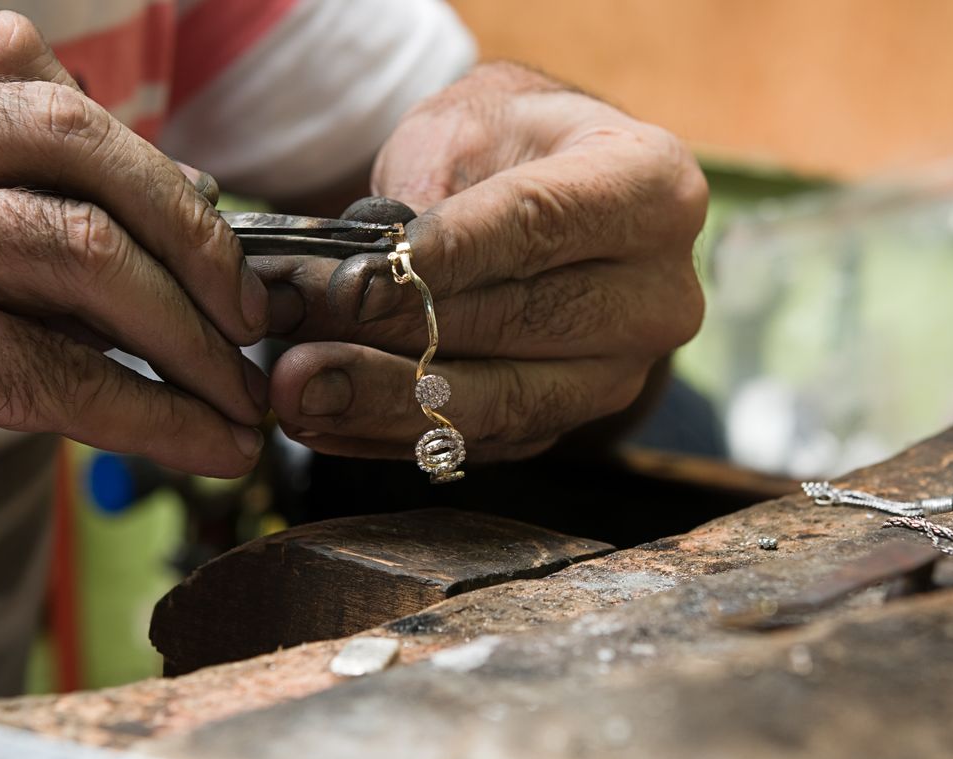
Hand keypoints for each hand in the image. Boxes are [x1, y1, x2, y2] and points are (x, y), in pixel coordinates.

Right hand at [0, 12, 267, 579]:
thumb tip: (136, 230)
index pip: (11, 65)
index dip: (128, 142)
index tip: (194, 216)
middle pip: (71, 139)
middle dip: (191, 226)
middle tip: (247, 307)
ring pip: (83, 253)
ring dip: (191, 332)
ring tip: (238, 390)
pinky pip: (58, 368)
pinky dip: (155, 413)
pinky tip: (203, 442)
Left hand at [261, 62, 705, 462]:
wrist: (546, 193)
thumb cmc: (508, 144)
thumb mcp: (471, 121)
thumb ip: (432, 180)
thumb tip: (374, 270)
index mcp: (652, 192)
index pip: (539, 226)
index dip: (445, 257)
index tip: (354, 278)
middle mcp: (657, 295)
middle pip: (521, 324)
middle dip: (397, 332)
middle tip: (297, 329)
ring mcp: (620, 372)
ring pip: (502, 402)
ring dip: (386, 401)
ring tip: (295, 389)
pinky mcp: (570, 422)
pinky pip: (479, 443)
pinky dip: (391, 434)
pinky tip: (321, 419)